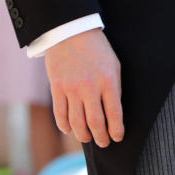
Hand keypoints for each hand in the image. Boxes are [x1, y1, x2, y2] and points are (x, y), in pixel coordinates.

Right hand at [45, 29, 123, 146]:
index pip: (115, 114)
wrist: (71, 32)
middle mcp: (90, 87)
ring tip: (88, 138)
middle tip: (104, 143)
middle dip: (101, 137)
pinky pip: (60, 114)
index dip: (116, 130)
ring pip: (77, 122)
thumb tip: (113, 114)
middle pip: (95, 122)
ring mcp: (71, 88)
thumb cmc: (97, 49)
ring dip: (83, 135)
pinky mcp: (57, 87)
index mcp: (108, 81)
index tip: (117, 137)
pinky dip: (65, 126)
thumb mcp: (114, 66)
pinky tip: (70, 129)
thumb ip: (114, 89)